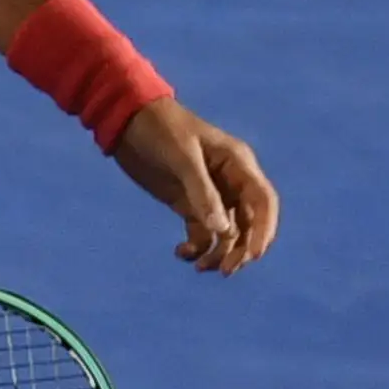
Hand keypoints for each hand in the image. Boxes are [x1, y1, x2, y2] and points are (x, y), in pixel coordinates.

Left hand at [110, 98, 279, 273]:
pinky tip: (181, 253)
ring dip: (218, 253)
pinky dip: (196, 247)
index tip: (251, 255)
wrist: (125, 118)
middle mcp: (230, 181)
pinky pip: (202, 233)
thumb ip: (202, 192)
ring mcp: (210, 194)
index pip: (262, 201)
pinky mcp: (188, 203)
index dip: (263, 230)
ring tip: (199, 266)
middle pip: (249, 223)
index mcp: (237, 163)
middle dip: (241, 248)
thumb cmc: (159, 128)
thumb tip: (222, 232)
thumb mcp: (181, 157)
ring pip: (226, 233)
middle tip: (224, 270)